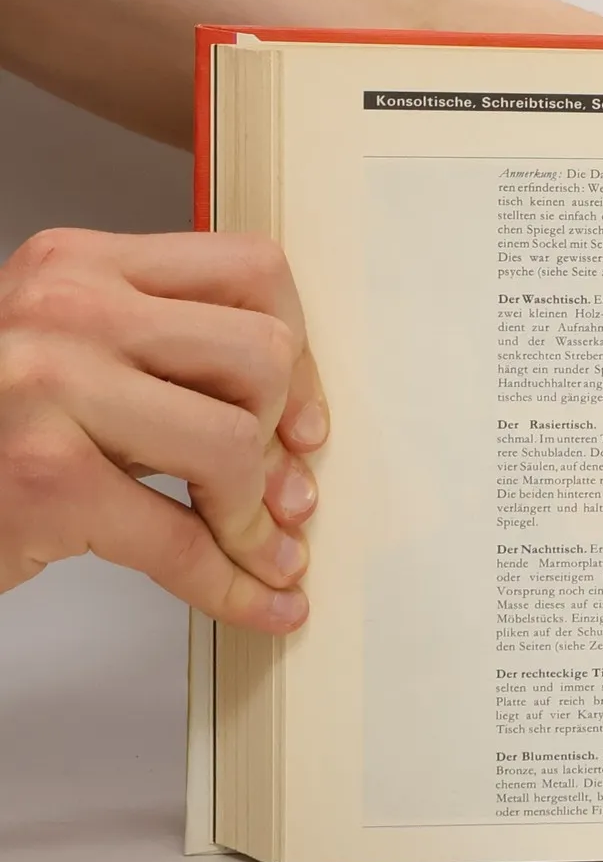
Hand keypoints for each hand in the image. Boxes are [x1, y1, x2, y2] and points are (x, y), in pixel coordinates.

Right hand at [0, 228, 327, 629]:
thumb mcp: (76, 363)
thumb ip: (170, 365)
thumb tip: (300, 435)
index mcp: (80, 265)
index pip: (251, 272)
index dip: (299, 353)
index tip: (301, 418)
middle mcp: (63, 309)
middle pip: (260, 355)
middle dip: (282, 434)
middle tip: (280, 487)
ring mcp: (47, 390)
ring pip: (236, 442)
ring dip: (257, 515)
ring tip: (256, 543)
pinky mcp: (43, 480)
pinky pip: (182, 541)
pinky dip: (234, 583)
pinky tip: (261, 597)